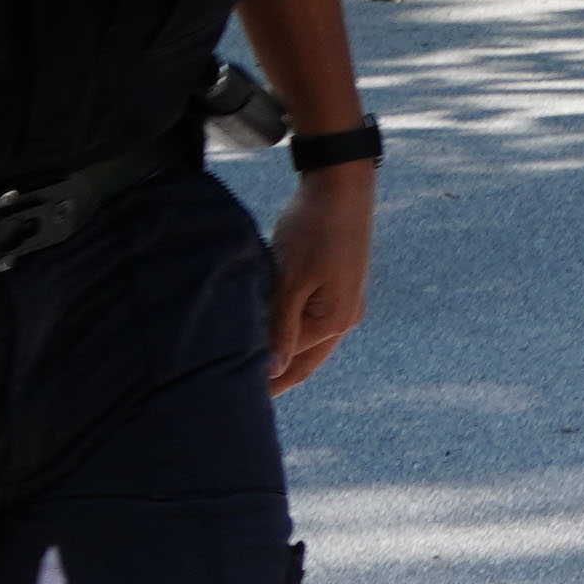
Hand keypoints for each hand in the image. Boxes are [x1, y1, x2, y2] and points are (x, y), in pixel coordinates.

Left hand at [263, 163, 373, 391]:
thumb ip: (282, 327)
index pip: (292, 363)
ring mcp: (347, 302)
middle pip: (307, 360)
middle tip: (245, 398)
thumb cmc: (313, 229)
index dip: (264, 380)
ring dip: (285, 356)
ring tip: (255, 371)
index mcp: (334, 321)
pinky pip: (314, 321)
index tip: (236, 396)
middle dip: (279, 378)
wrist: (340, 185)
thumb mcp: (291, 279)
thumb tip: (274, 370)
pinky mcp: (341, 285)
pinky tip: (274, 335)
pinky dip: (293, 333)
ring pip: (311, 341)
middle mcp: (346, 317)